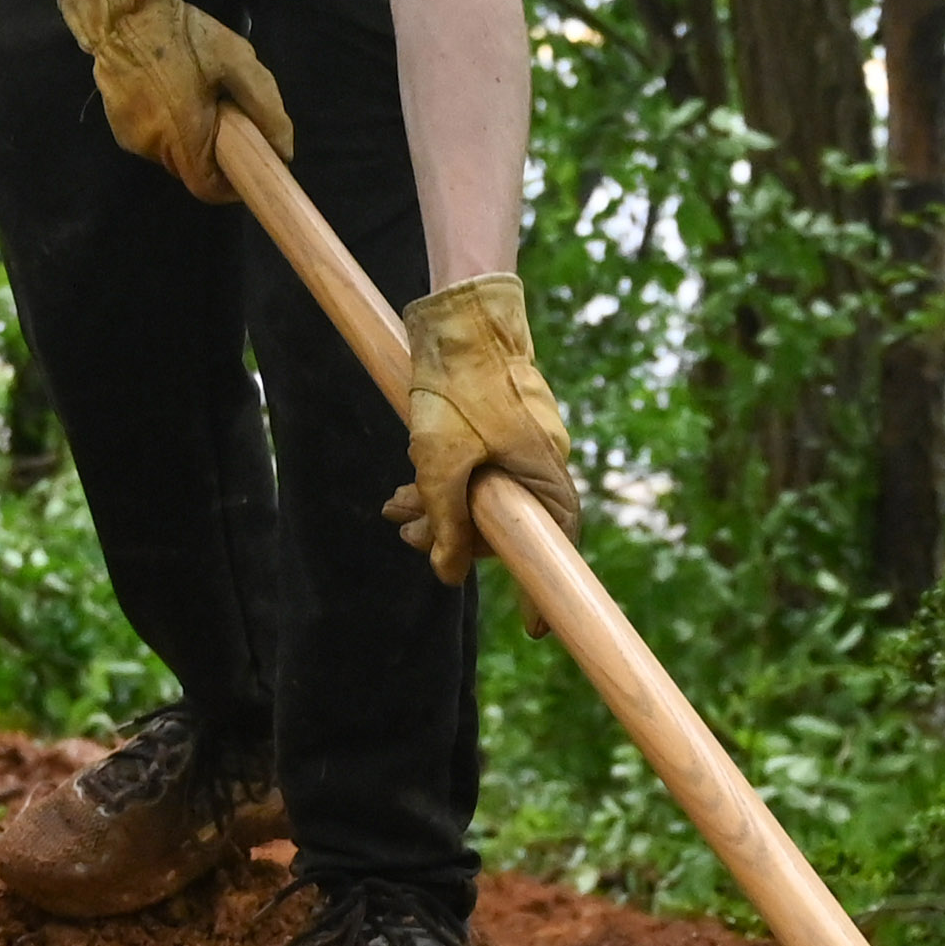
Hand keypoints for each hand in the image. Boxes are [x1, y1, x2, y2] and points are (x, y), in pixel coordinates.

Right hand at [55, 0, 291, 201]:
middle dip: (212, 155)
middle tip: (226, 119)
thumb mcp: (238, 62)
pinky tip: (172, 94)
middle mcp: (153, 145)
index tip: (247, 170)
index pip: (208, 189)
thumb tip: (282, 150)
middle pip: (191, 171)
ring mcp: (130, 137)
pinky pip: (152, 138)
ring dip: (189, 138)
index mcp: (183, 134)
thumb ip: (266, 108)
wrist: (123, 12)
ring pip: (171, 155)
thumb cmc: (184, 35)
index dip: (230, 188)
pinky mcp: (117, 125)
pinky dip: (168, 126)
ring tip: (198, 99)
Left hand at [385, 272, 577, 585]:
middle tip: (407, 539)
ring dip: (436, 508)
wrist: (461, 316)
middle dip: (452, 536)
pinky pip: (476, 468)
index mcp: (544, 474)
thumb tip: (447, 574)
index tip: (536, 629)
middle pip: (503, 523)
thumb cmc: (460, 386)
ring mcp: (522, 444)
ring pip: (481, 495)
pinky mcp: (500, 427)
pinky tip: (406, 483)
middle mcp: (540, 463)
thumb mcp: (441, 463)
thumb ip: (444, 522)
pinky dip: (442, 480)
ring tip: (391, 509)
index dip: (542, 588)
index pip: (553, 545)